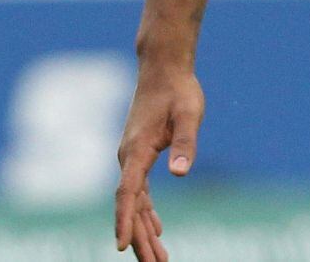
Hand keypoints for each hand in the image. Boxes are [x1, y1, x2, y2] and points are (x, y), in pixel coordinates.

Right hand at [114, 60, 203, 260]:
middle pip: (130, 205)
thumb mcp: (188, 115)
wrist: (163, 67)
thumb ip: (184, 144)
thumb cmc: (178, 89)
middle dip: (139, 238)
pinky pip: (138, 191)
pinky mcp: (138, 154)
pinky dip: (146, 212)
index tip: (121, 247)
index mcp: (137, 149)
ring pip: (134, 201)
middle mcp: (128, 156)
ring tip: (159, 260)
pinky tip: (157, 229)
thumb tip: (180, 173)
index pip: (127, 192)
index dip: (125, 220)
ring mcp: (131, 156)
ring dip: (144, 230)